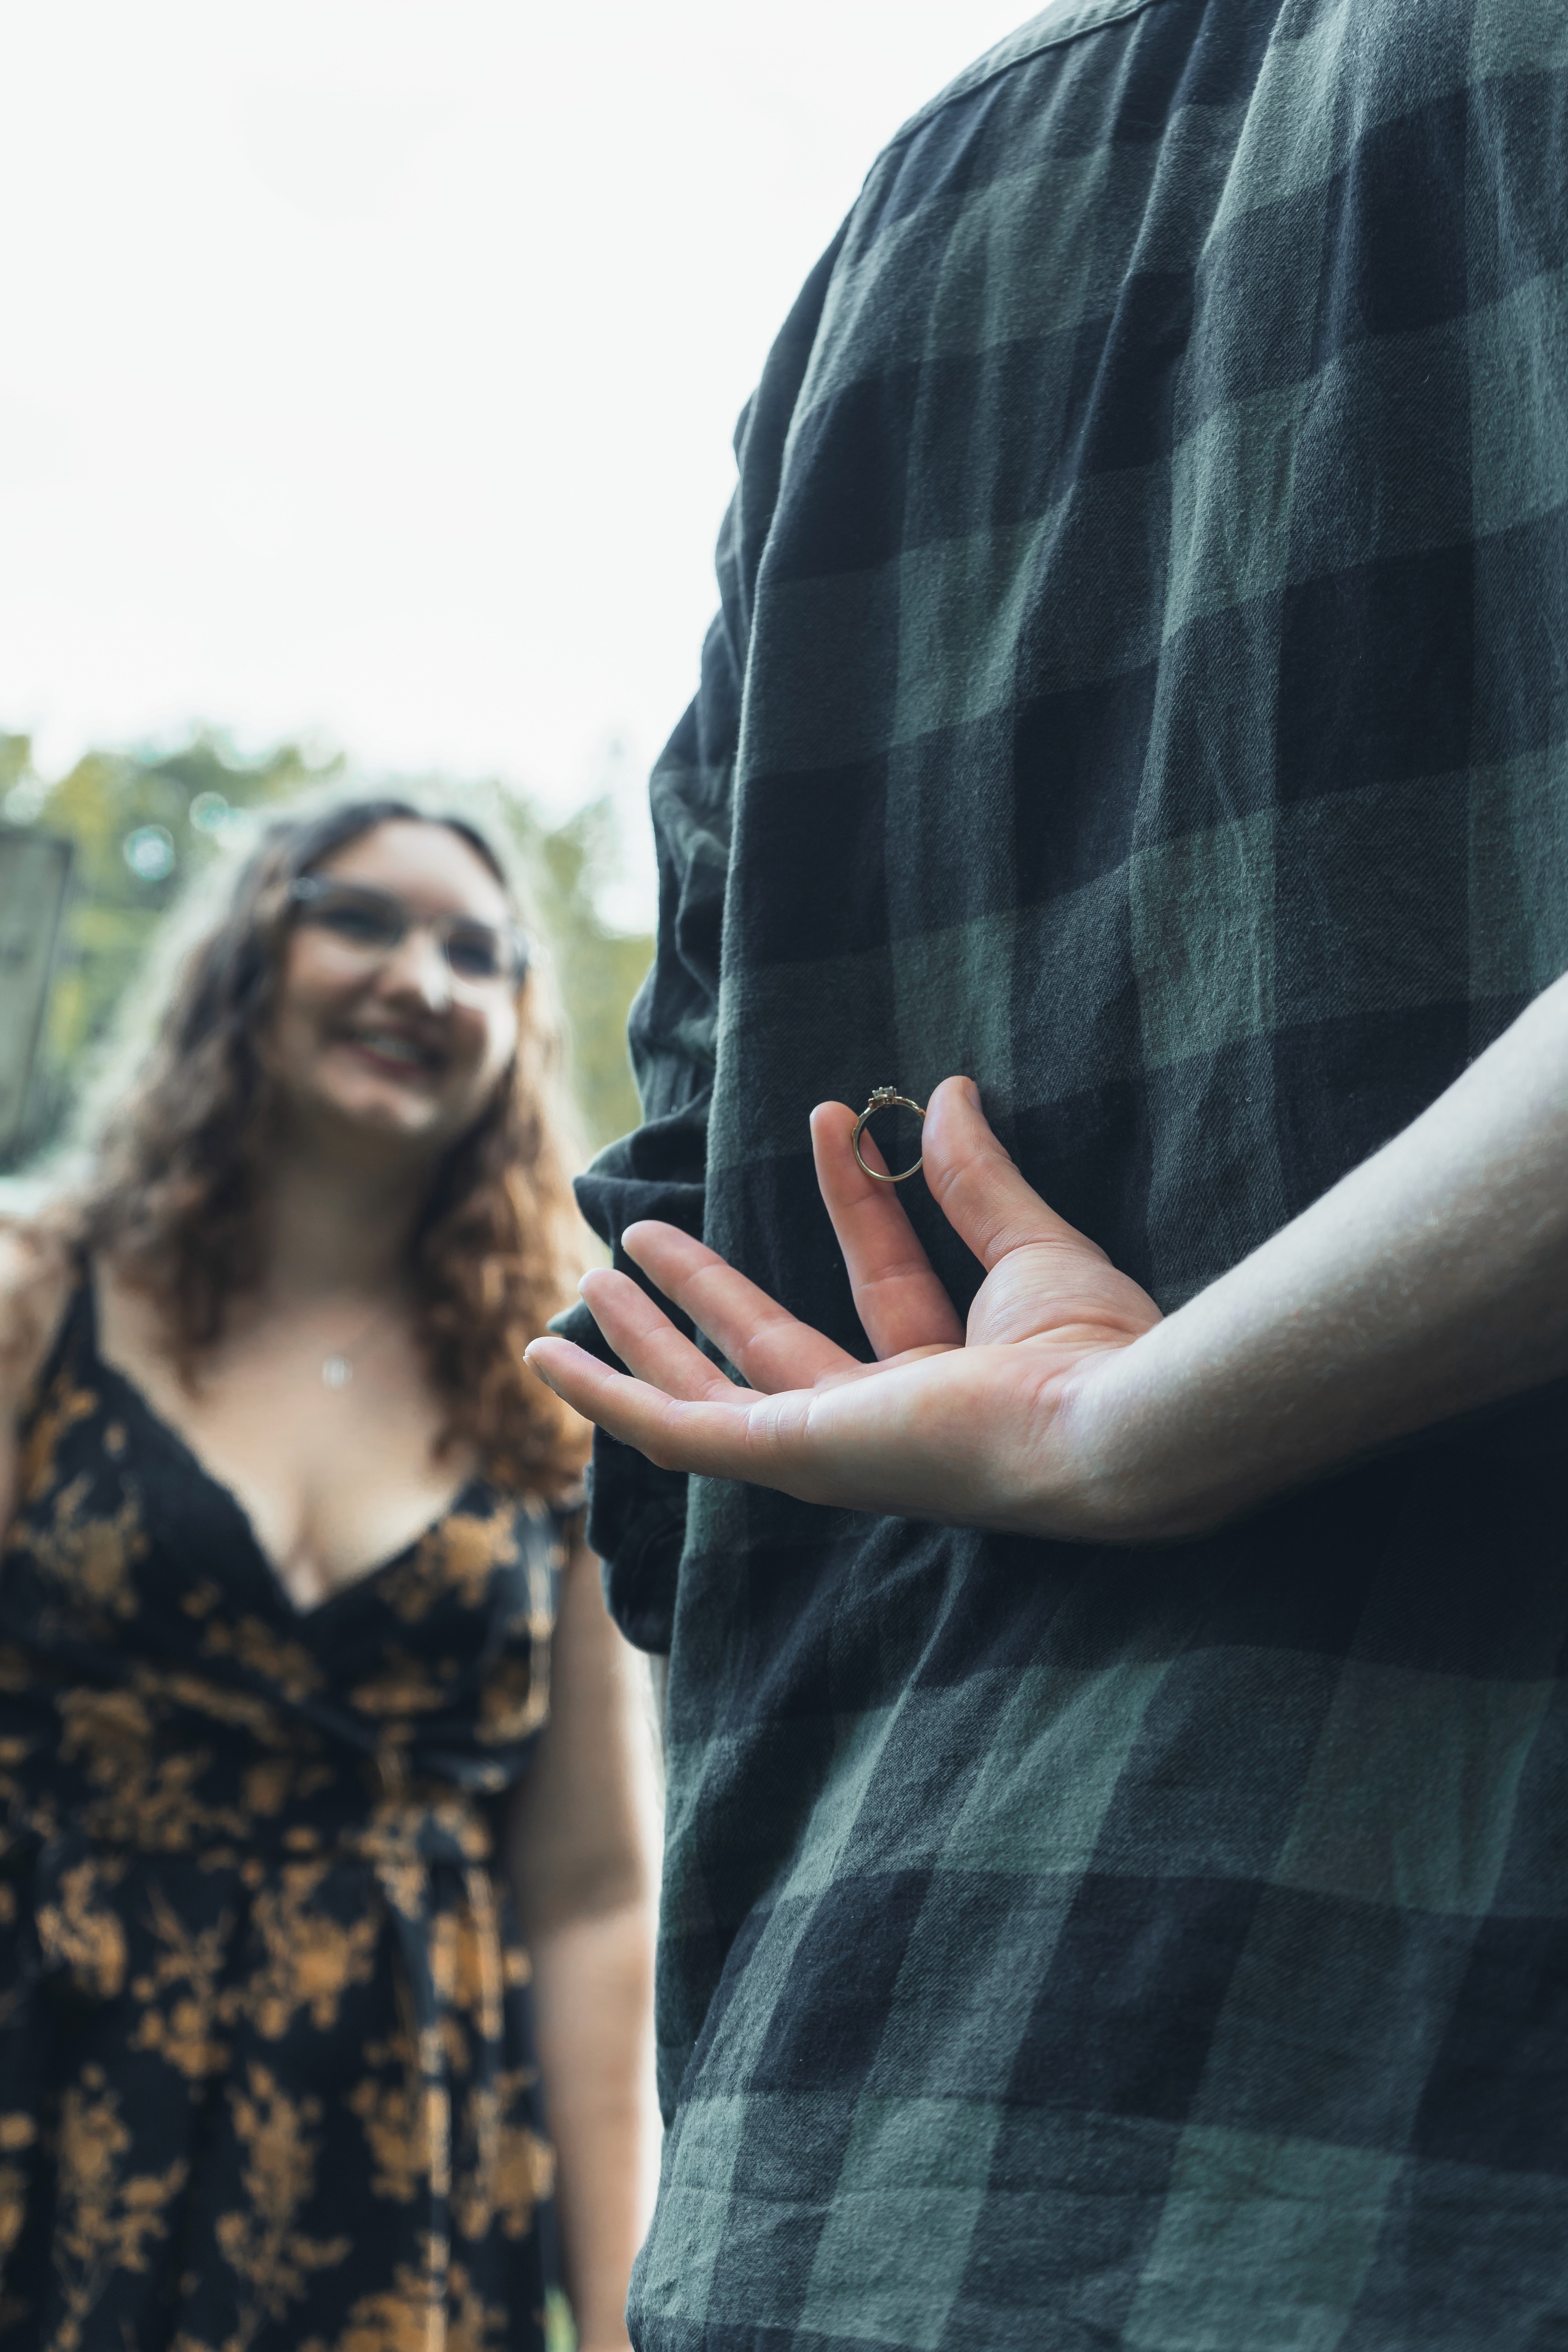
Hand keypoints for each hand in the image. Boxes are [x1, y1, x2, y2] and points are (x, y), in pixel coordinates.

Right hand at [526, 1077, 1167, 1539]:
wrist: (1113, 1419)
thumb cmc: (1099, 1353)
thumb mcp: (1030, 1247)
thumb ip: (977, 1180)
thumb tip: (944, 1094)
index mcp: (947, 1386)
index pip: (882, 1281)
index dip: (852, 1196)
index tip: (831, 1115)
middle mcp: (879, 1428)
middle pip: (769, 1349)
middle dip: (707, 1291)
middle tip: (647, 1235)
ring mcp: (826, 1449)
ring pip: (707, 1393)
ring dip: (647, 1337)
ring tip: (588, 1282)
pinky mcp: (787, 1454)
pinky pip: (676, 1429)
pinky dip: (607, 1395)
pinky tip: (552, 1360)